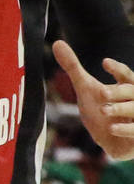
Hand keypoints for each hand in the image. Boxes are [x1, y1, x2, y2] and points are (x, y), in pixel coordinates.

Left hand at [53, 40, 133, 159]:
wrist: (108, 140)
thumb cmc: (99, 110)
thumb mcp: (85, 88)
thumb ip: (73, 67)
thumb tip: (57, 43)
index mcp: (125, 87)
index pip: (125, 74)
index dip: (117, 68)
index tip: (105, 62)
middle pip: (131, 90)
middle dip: (118, 91)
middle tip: (102, 93)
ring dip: (120, 109)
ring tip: (104, 110)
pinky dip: (125, 129)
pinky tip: (111, 128)